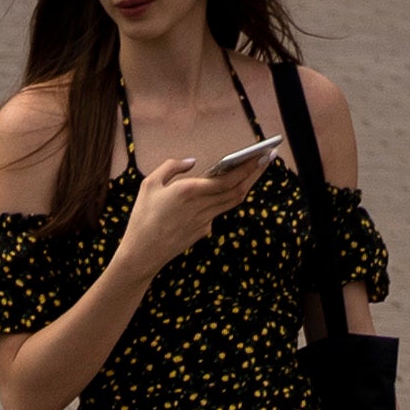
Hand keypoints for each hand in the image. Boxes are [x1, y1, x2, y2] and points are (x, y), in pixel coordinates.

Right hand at [122, 139, 269, 259]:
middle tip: (268, 158)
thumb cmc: (142, 218)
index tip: (261, 154)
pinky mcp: (202, 231)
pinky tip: (227, 190)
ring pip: (232, 201)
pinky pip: (218, 212)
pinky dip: (225, 199)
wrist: (141, 255)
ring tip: (255, 171)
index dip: (248, 167)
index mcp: (189, 191)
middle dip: (255, 173)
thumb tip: (191, 162)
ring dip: (246, 185)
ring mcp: (205, 221)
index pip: (228, 179)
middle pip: (238, 190)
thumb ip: (171, 167)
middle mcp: (202, 206)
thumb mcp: (149, 184)